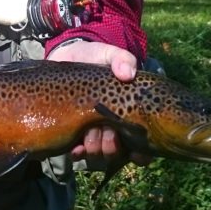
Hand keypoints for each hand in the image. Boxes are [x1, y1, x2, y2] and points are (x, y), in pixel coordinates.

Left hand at [49, 41, 152, 167]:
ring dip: (95, 147)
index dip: (143, 154)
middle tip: (106, 131)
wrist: (66, 56)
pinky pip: (78, 152)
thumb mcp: (109, 54)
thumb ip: (122, 60)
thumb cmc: (94, 57)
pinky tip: (75, 146)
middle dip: (113, 146)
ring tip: (89, 132)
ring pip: (99, 154)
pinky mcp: (73, 133)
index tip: (137, 150)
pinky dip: (78, 152)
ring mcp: (93, 131)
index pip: (144, 145)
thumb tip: (128, 74)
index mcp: (128, 113)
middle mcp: (113, 127)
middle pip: (119, 152)